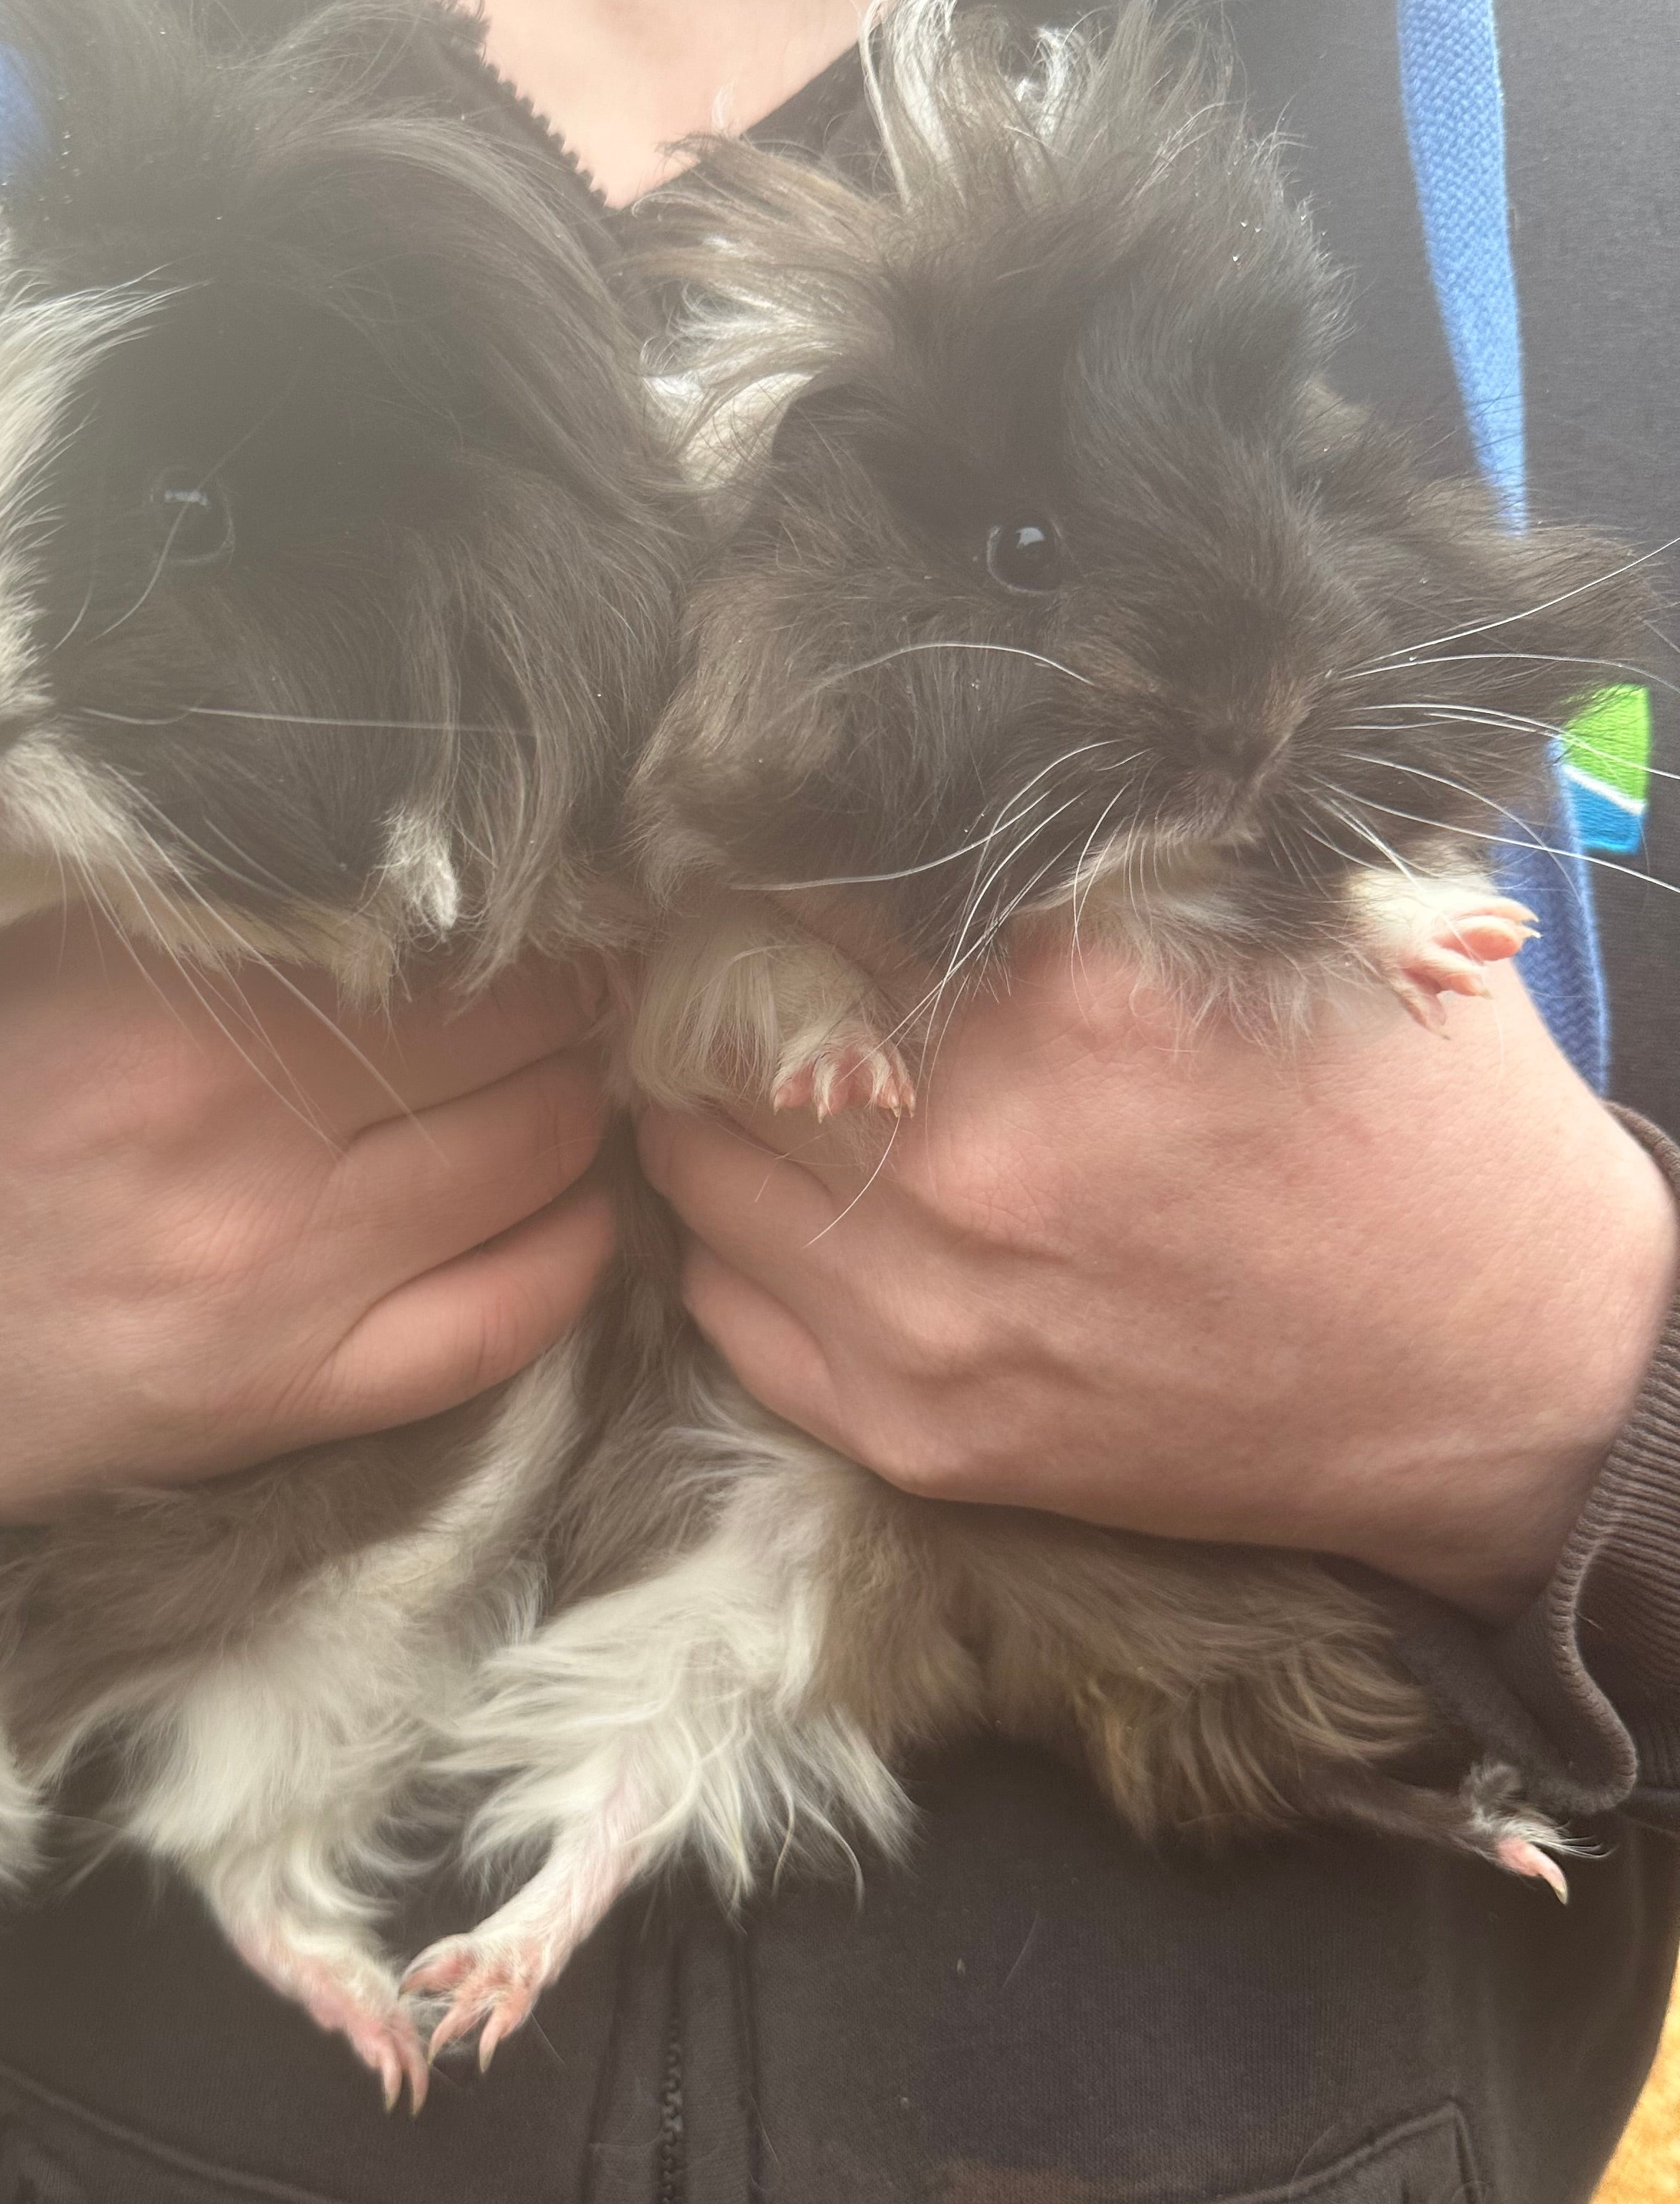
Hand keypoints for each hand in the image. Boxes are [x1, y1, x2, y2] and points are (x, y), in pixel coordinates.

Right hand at [0, 915, 613, 1526]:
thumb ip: (161, 865)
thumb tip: (361, 799)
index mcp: (152, 987)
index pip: (435, 911)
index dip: (517, 890)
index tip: (537, 875)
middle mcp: (231, 1132)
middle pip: (514, 1032)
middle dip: (568, 991)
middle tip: (581, 964)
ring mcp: (266, 1282)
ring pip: (533, 1163)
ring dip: (580, 1104)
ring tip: (578, 1065)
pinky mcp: (273, 1402)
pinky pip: (499, 1324)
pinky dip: (570, 1252)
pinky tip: (573, 1200)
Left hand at [637, 934, 1677, 1614]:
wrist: (1509, 1383)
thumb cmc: (1417, 1134)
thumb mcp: (1301, 930)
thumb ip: (1117, 854)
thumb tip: (947, 768)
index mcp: (1074, 1000)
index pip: (804, 884)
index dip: (770, 858)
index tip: (765, 852)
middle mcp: (972, 1157)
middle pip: (719, 1024)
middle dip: (719, 977)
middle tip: (739, 955)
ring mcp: (929, 1315)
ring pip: (694, 1164)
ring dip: (709, 1104)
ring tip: (759, 1070)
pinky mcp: (917, 1435)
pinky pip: (728, 1305)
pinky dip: (737, 1237)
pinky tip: (797, 1195)